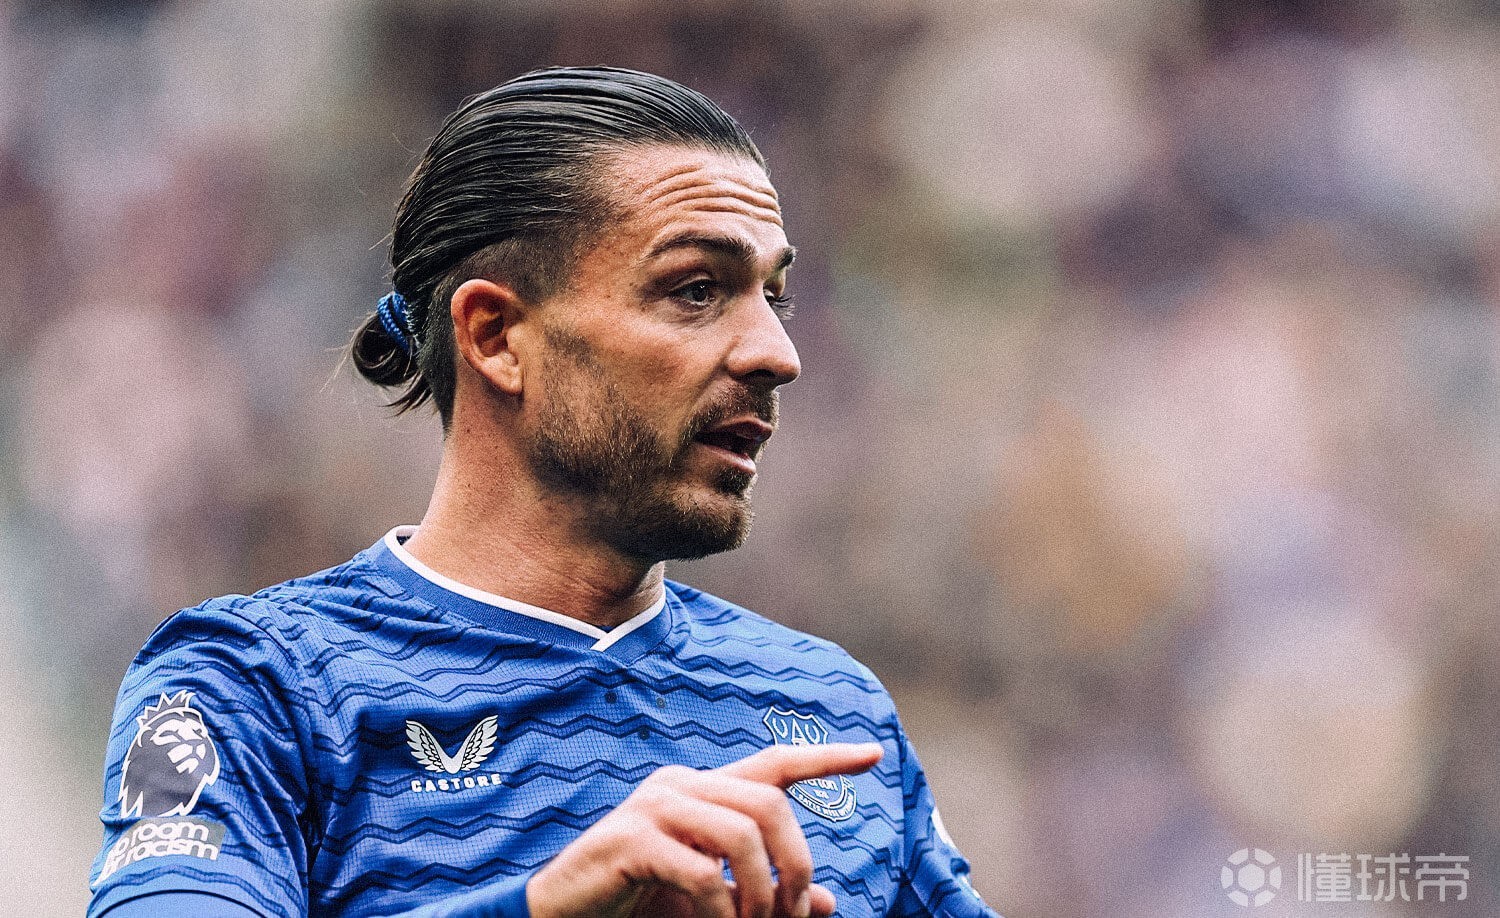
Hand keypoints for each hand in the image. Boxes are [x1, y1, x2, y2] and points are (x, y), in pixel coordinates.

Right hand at [525, 742, 882, 917]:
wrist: (562, 916)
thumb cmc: (639, 904)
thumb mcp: (711, 901)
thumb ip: (762, 897)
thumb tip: (825, 904)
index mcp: (702, 790)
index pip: (774, 763)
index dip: (826, 758)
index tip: (873, 755)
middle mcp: (681, 784)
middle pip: (769, 804)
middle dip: (795, 864)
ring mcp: (654, 806)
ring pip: (742, 833)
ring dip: (761, 893)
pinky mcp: (630, 839)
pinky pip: (699, 872)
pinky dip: (718, 910)